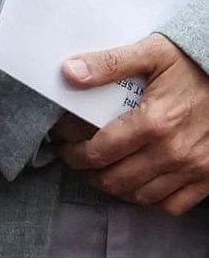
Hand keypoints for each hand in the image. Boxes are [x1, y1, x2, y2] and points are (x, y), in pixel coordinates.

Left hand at [56, 34, 208, 213]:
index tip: (63, 144)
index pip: (99, 151)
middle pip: (115, 179)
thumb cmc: (192, 64)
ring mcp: (194, 168)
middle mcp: (174, 151)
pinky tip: (137, 184)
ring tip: (100, 172)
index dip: (73, 151)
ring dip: (114, 188)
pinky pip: (173, 205)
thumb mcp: (151, 53)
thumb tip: (69, 73)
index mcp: (155, 122)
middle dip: (88, 172)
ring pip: (141, 195)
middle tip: (77, 159)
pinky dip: (150, 200)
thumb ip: (109, 63)